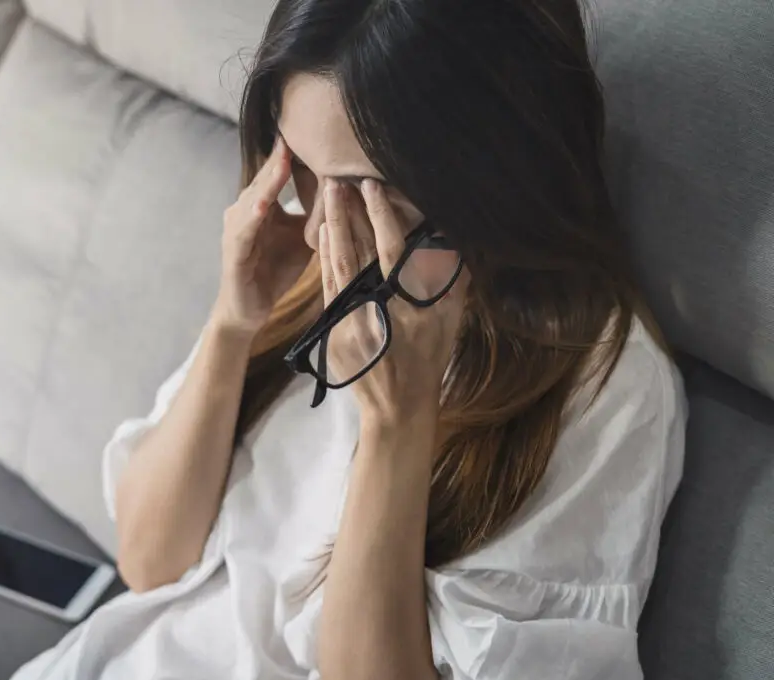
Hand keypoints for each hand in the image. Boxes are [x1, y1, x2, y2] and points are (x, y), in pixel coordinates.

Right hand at [212, 137, 312, 336]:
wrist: (249, 309)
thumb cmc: (274, 271)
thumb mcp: (303, 238)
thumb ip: (317, 216)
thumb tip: (348, 193)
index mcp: (262, 204)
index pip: (280, 171)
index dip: (295, 152)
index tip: (316, 126)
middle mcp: (245, 208)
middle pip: (267, 176)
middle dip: (283, 154)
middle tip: (301, 125)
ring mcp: (237, 227)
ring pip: (256, 195)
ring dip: (270, 177)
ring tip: (285, 155)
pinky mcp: (233, 248)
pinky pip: (245, 228)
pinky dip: (254, 214)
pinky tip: (264, 202)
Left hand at [318, 178, 468, 425]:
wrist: (396, 406)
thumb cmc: (428, 360)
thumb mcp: (449, 322)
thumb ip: (451, 281)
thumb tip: (453, 240)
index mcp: (408, 306)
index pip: (392, 252)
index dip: (380, 218)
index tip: (371, 187)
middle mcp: (376, 311)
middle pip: (356, 253)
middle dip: (346, 214)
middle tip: (336, 180)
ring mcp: (350, 322)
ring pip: (337, 266)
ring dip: (331, 229)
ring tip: (326, 197)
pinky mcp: (332, 331)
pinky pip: (327, 286)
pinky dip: (324, 258)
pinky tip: (321, 234)